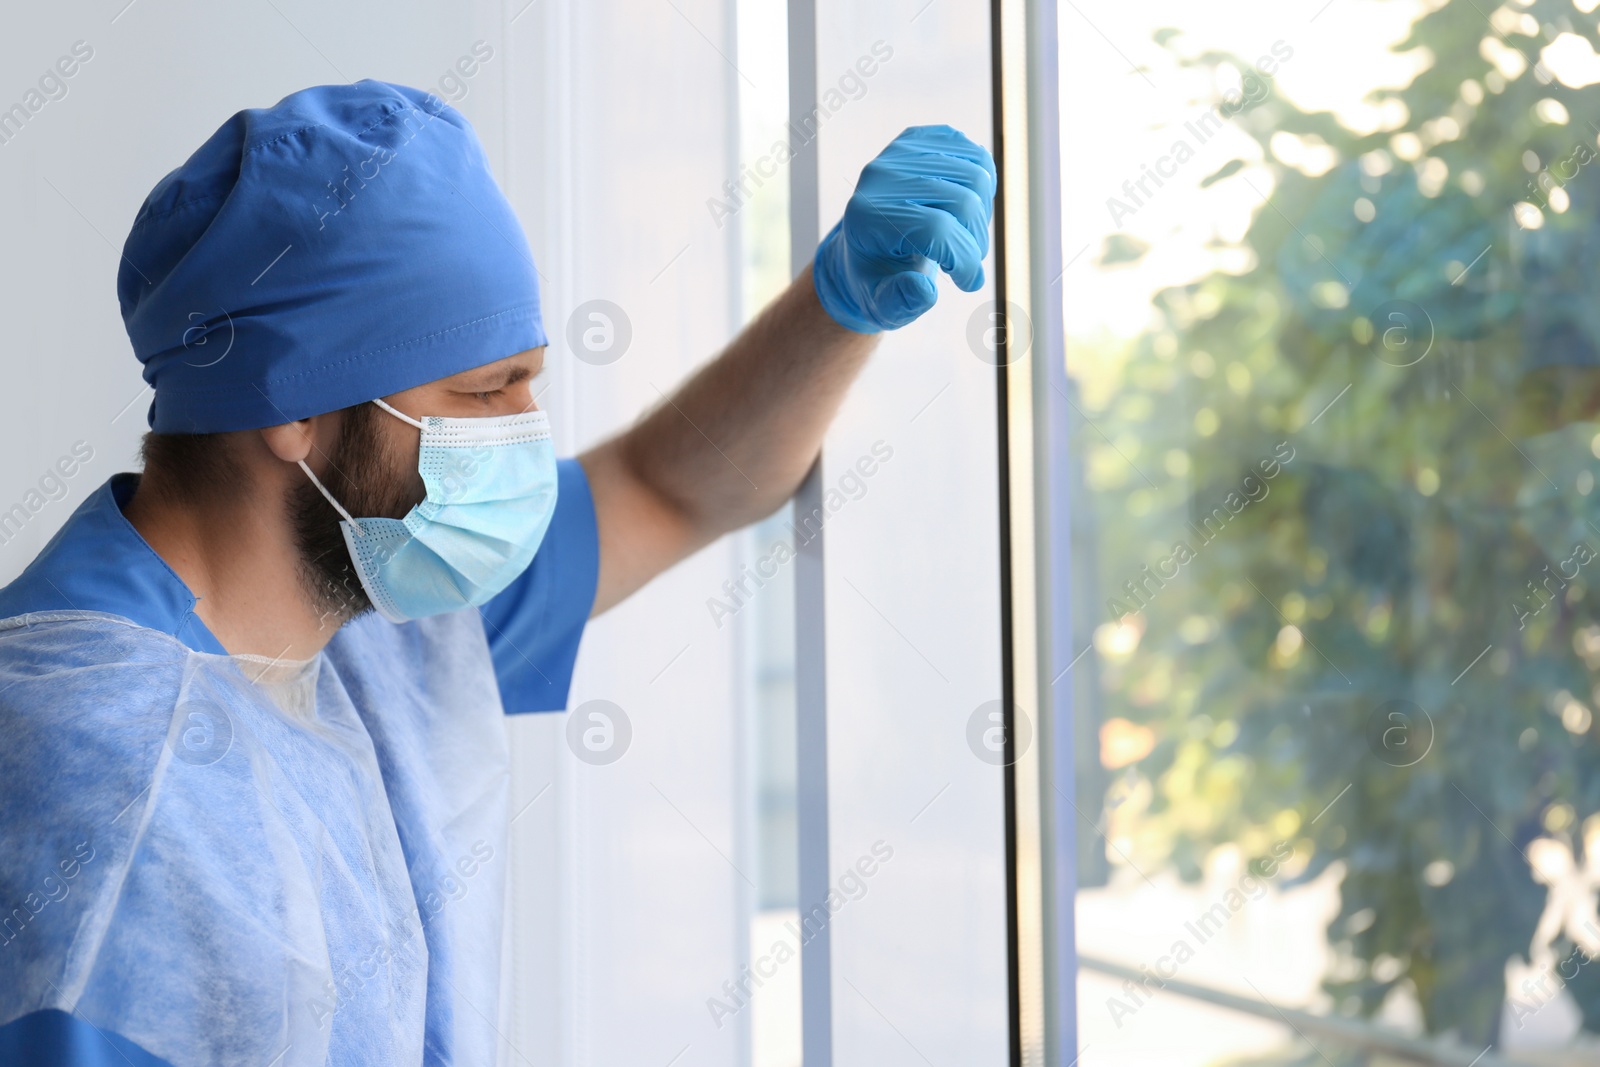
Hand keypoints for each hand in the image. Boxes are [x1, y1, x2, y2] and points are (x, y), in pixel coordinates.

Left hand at [811, 124, 996, 333]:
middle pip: (963, 201)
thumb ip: (900, 302)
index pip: (936, 230)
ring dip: (981, 216)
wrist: (867, 246)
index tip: (968, 282)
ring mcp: (900, 152)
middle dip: (975, 242)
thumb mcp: (882, 306)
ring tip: (962, 237)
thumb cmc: (878, 280)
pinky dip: (981, 187)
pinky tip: (962, 209)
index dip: (964, 260)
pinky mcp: (920, 139)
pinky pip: (974, 155)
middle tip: (964, 263)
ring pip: (977, 176)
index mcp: (865, 218)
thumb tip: (924, 289)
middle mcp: (879, 176)